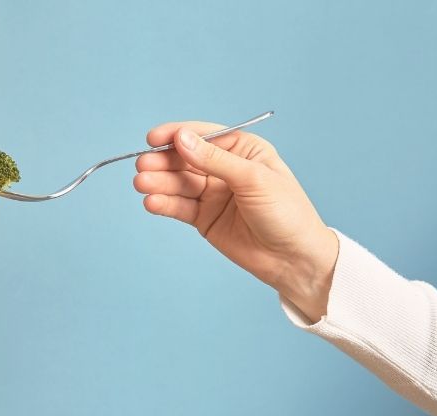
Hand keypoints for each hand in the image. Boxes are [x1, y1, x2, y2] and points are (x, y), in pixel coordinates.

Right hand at [133, 123, 339, 321]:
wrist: (294, 259)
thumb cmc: (286, 213)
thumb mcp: (253, 180)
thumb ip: (215, 160)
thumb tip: (182, 139)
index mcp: (242, 150)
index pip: (203, 136)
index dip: (177, 135)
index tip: (153, 139)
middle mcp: (224, 169)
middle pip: (185, 159)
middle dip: (163, 162)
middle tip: (143, 166)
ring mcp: (213, 194)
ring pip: (178, 183)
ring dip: (158, 183)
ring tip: (142, 184)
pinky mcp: (204, 218)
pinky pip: (179, 207)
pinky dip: (164, 204)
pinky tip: (151, 203)